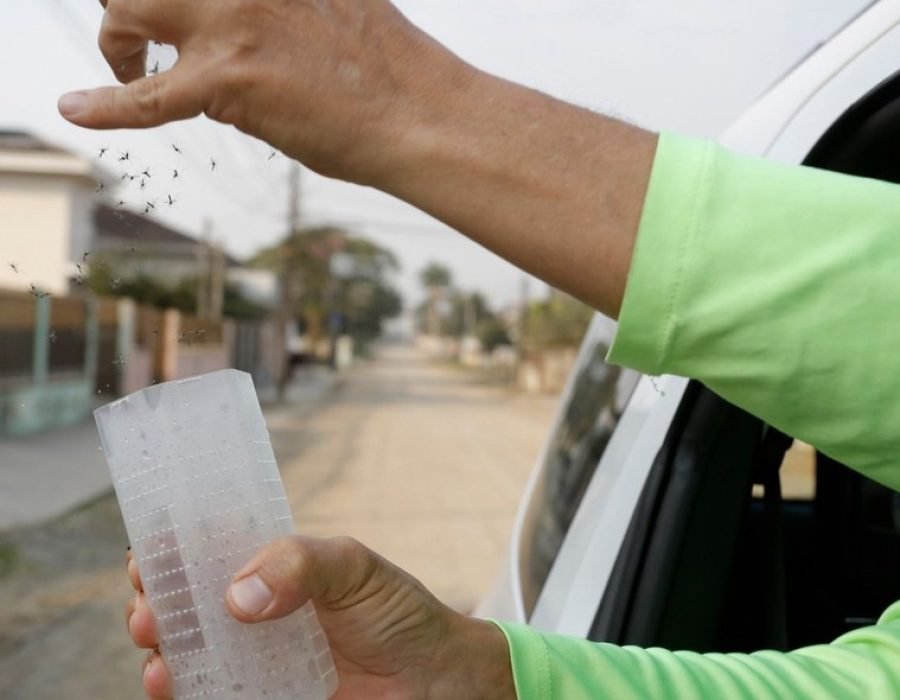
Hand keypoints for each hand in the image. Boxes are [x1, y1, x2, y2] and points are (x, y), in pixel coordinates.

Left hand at [59, 0, 470, 183]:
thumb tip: (257, 26)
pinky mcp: (229, 83)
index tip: (164, 6)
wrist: (423, 113)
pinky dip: (106, 105)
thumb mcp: (339, 3)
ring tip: (129, 72)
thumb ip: (287, 4)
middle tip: (138, 37)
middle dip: (127, 2)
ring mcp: (233, 22)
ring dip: (117, 43)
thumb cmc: (393, 71)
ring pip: (127, 8)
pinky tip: (74, 110)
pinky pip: (146, 96)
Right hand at [125, 536, 515, 699]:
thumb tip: (239, 594)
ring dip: (161, 644)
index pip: (211, 550)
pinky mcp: (262, 696)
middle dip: (156, 599)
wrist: (433, 679)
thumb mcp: (355, 567)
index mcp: (276, 569)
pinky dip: (180, 686)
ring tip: (156, 644)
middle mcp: (257, 611)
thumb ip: (302, 564)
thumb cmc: (398, 612)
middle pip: (188, 601)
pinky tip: (171, 681)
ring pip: (188, 648)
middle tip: (148, 605)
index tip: (148, 553)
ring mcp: (256, 657)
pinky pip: (208, 692)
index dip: (174, 549)